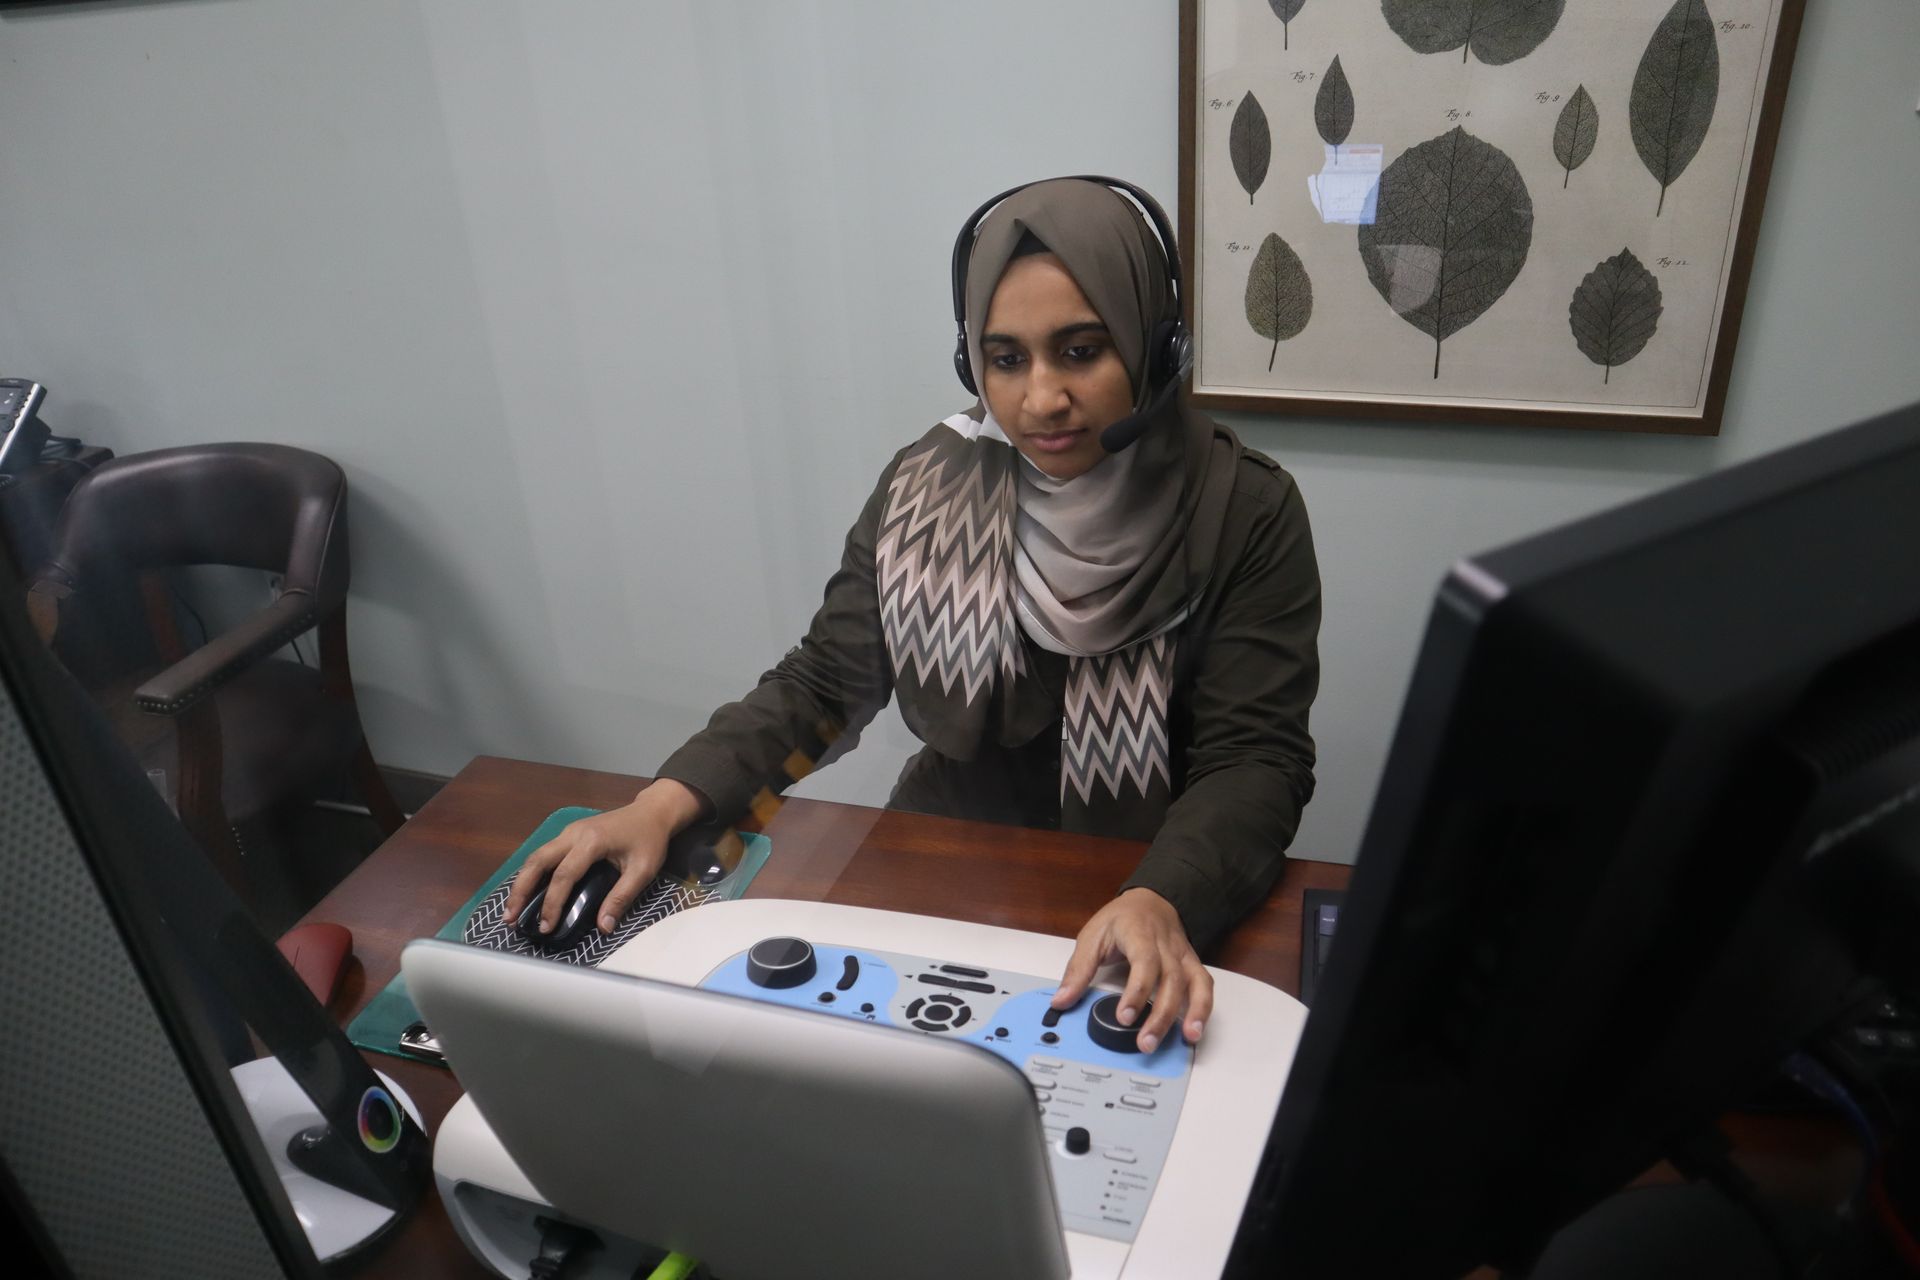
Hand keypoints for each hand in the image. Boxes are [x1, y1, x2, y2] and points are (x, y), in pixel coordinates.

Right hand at [501, 779, 703, 935]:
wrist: (652, 811)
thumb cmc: (649, 839)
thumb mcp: (643, 870)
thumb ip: (621, 897)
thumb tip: (603, 927)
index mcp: (592, 841)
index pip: (564, 875)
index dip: (552, 903)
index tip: (546, 926)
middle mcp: (573, 833)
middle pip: (538, 861)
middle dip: (521, 890)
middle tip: (510, 918)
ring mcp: (569, 831)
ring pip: (536, 856)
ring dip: (522, 882)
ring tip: (511, 909)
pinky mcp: (569, 834)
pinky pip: (544, 854)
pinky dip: (532, 873)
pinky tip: (528, 891)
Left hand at [1050, 888, 1212, 1052]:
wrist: (1150, 900)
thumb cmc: (1121, 919)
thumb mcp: (1093, 936)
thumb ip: (1079, 970)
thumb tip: (1062, 1000)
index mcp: (1140, 934)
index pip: (1145, 963)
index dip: (1136, 992)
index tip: (1124, 1017)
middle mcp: (1166, 946)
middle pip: (1171, 980)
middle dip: (1160, 1015)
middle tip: (1146, 1042)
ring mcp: (1182, 955)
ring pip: (1193, 983)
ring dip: (1191, 1013)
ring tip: (1186, 1038)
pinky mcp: (1191, 965)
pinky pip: (1204, 985)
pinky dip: (1203, 1008)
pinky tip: (1195, 1030)